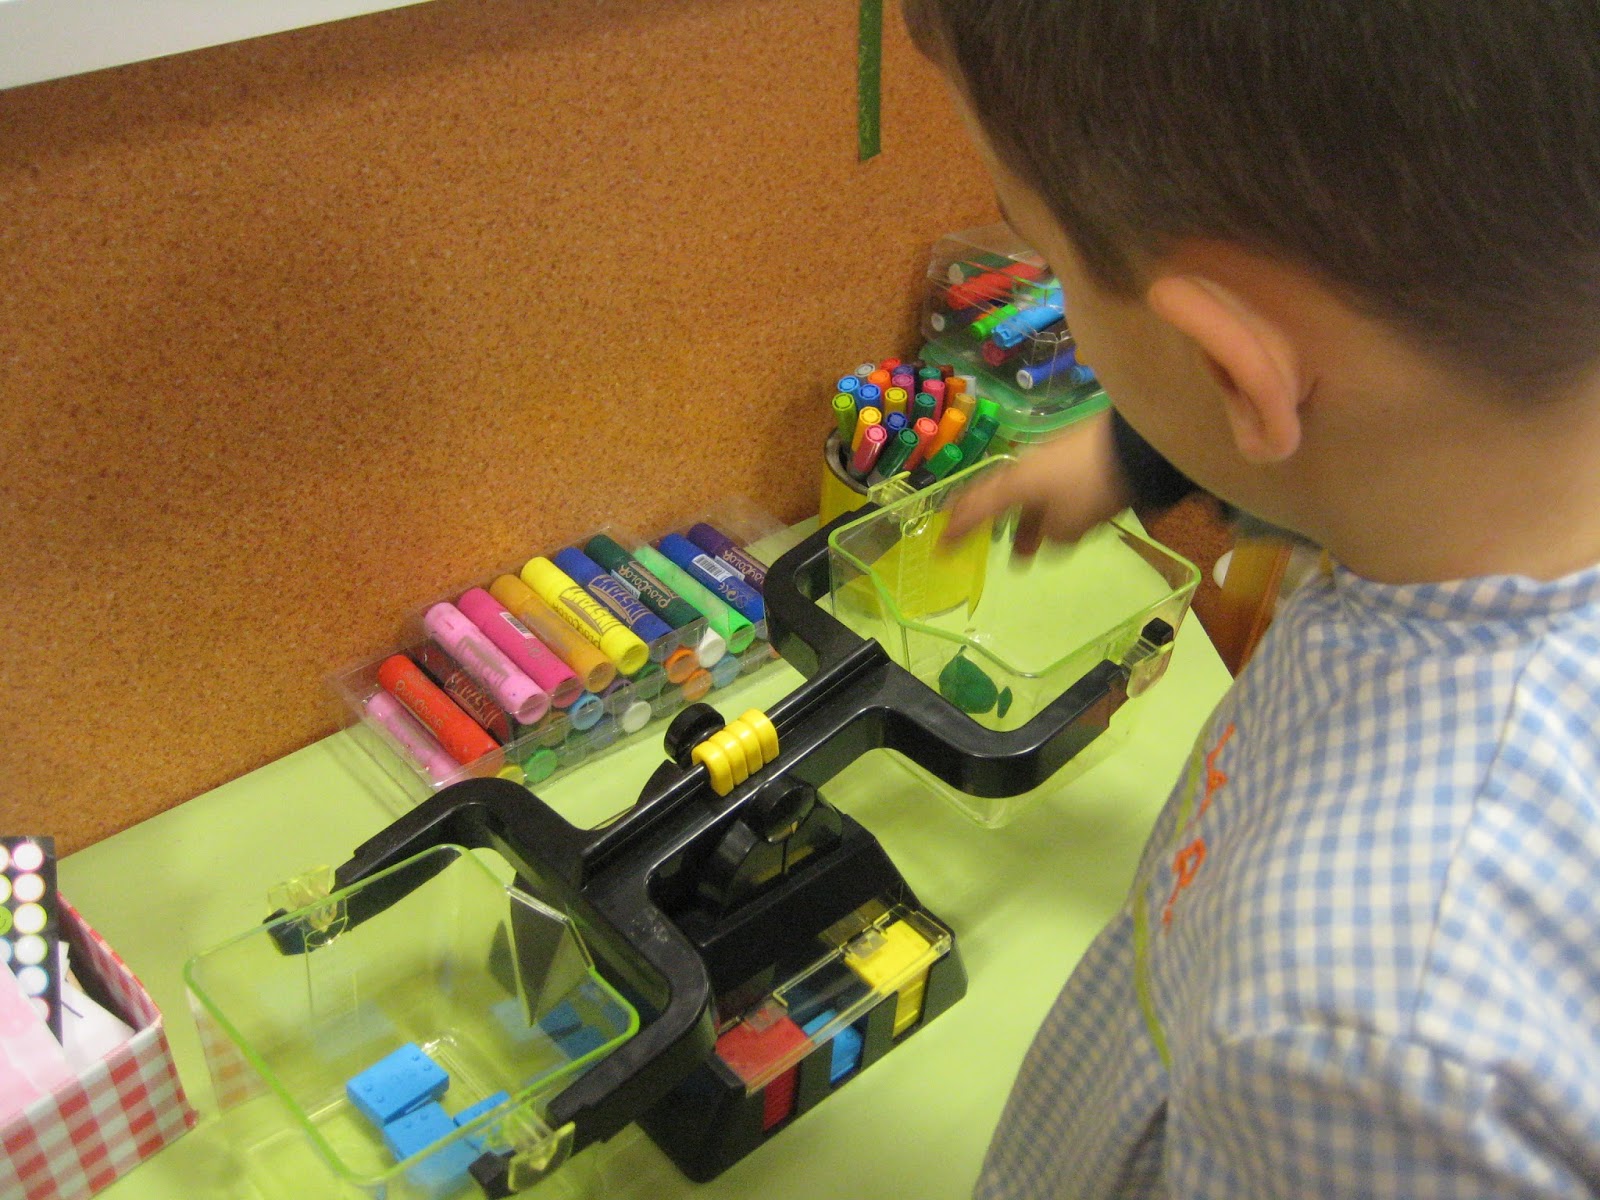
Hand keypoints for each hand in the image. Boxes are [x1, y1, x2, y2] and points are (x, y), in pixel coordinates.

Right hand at [942, 410, 1132, 556]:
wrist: (1134, 446)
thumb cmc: (1090, 489)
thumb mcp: (1068, 527)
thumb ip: (1049, 537)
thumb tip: (1044, 537)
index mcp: (1014, 485)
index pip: (974, 508)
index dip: (956, 529)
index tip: (942, 548)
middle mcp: (1023, 469)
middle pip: (999, 499)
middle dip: (991, 524)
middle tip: (980, 542)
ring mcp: (1047, 459)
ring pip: (1026, 496)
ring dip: (1023, 523)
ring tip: (1026, 550)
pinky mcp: (1071, 455)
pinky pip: (1047, 489)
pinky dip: (1043, 510)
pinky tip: (1056, 525)